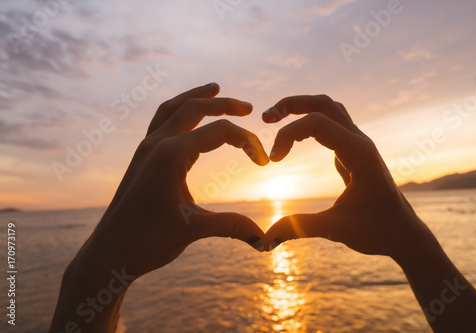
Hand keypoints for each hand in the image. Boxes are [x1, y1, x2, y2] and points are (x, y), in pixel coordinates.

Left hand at [85, 83, 268, 277]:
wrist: (110, 251)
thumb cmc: (148, 241)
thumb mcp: (194, 229)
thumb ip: (232, 226)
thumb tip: (266, 240)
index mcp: (171, 155)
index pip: (219, 132)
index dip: (247, 142)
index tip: (263, 163)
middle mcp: (156, 143)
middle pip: (194, 108)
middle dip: (223, 104)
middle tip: (248, 107)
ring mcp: (145, 147)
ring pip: (173, 108)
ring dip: (196, 97)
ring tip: (215, 88)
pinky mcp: (141, 156)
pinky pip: (160, 120)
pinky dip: (178, 110)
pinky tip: (187, 116)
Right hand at [263, 95, 438, 259]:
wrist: (405, 235)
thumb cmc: (378, 231)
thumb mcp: (335, 229)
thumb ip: (299, 228)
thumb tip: (265, 239)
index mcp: (359, 153)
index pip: (316, 123)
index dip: (288, 135)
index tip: (274, 161)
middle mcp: (361, 142)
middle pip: (324, 104)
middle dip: (292, 105)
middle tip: (265, 118)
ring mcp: (359, 145)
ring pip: (330, 110)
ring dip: (302, 108)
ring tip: (275, 119)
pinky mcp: (355, 153)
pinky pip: (332, 125)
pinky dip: (310, 123)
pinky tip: (295, 136)